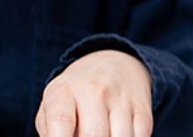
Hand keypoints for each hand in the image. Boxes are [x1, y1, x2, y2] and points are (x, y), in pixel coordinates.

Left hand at [35, 49, 152, 136]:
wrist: (113, 63)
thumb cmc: (74, 96)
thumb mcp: (52, 106)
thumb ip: (50, 131)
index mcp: (64, 92)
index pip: (61, 120)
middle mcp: (94, 91)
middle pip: (93, 135)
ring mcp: (121, 98)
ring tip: (103, 136)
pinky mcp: (142, 108)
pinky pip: (141, 136)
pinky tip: (117, 135)